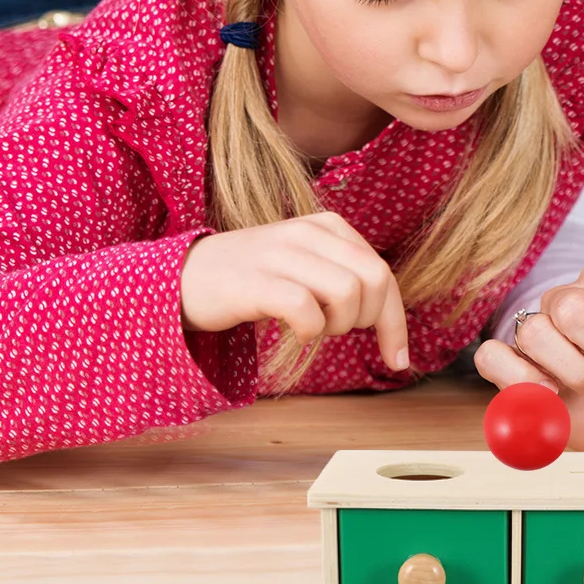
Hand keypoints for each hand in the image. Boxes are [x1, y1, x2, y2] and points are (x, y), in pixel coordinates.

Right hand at [180, 210, 408, 371]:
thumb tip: (388, 313)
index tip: (398, 358)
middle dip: (371, 320)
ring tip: (314, 328)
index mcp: (328, 226)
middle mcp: (309, 232)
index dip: (395, 320)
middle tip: (341, 333)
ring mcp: (282, 254)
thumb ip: (343, 274)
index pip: (382, 271)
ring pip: (347, 292)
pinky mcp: (257, 281)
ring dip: (338, 325)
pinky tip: (295, 333)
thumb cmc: (254, 279)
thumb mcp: (306, 264)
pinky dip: (310, 331)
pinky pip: (306, 310)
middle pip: (375, 280)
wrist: (185, 278)